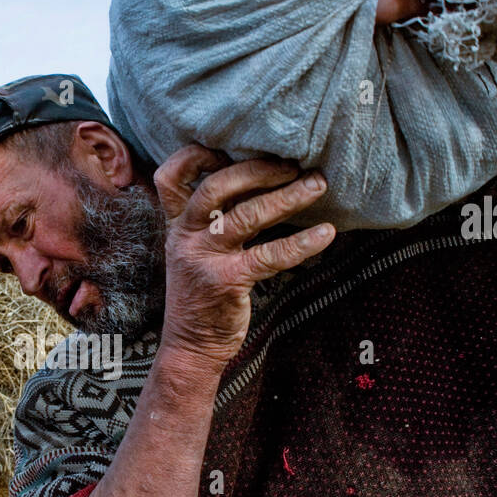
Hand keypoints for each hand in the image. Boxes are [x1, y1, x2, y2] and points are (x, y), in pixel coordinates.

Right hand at [152, 145, 334, 367]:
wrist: (190, 347)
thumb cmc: (201, 296)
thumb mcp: (196, 253)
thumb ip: (216, 221)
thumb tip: (259, 185)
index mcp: (177, 226)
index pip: (170, 177)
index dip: (196, 156)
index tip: (231, 149)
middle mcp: (185, 237)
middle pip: (215, 186)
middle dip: (258, 169)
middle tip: (293, 165)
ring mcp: (204, 259)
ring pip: (246, 215)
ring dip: (287, 197)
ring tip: (317, 185)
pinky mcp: (227, 281)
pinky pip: (269, 255)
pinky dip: (301, 242)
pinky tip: (326, 234)